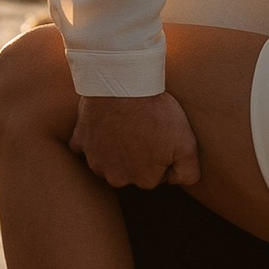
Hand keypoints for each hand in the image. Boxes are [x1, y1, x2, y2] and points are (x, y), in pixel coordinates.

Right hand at [71, 91, 200, 189]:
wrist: (123, 85)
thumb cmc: (156, 113)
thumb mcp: (187, 144)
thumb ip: (188, 173)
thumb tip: (178, 182)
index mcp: (144, 179)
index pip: (157, 174)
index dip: (162, 155)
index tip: (162, 136)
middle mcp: (116, 177)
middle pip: (131, 170)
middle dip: (139, 155)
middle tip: (145, 128)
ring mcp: (95, 160)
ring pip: (109, 160)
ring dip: (116, 148)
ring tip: (127, 123)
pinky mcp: (80, 142)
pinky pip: (85, 146)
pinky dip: (93, 138)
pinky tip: (103, 123)